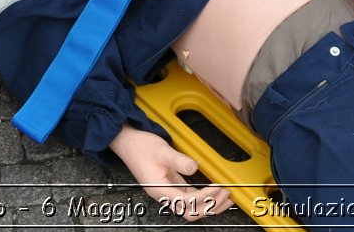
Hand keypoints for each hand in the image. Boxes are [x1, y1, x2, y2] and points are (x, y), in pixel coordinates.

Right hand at [109, 125, 232, 222]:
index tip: (217, 188)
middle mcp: (164, 194)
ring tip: (225, 197)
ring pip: (191, 206)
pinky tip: (213, 190)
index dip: (203, 198)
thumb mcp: (161, 151)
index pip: (185, 202)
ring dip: (209, 203)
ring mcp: (168, 190)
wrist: (127, 142)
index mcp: (159, 190)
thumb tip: (194, 167)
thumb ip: (178, 160)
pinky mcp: (171, 184)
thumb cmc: (140, 147)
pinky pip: (190, 196)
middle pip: (190, 211)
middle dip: (209, 206)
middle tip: (226, 195)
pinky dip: (203, 195)